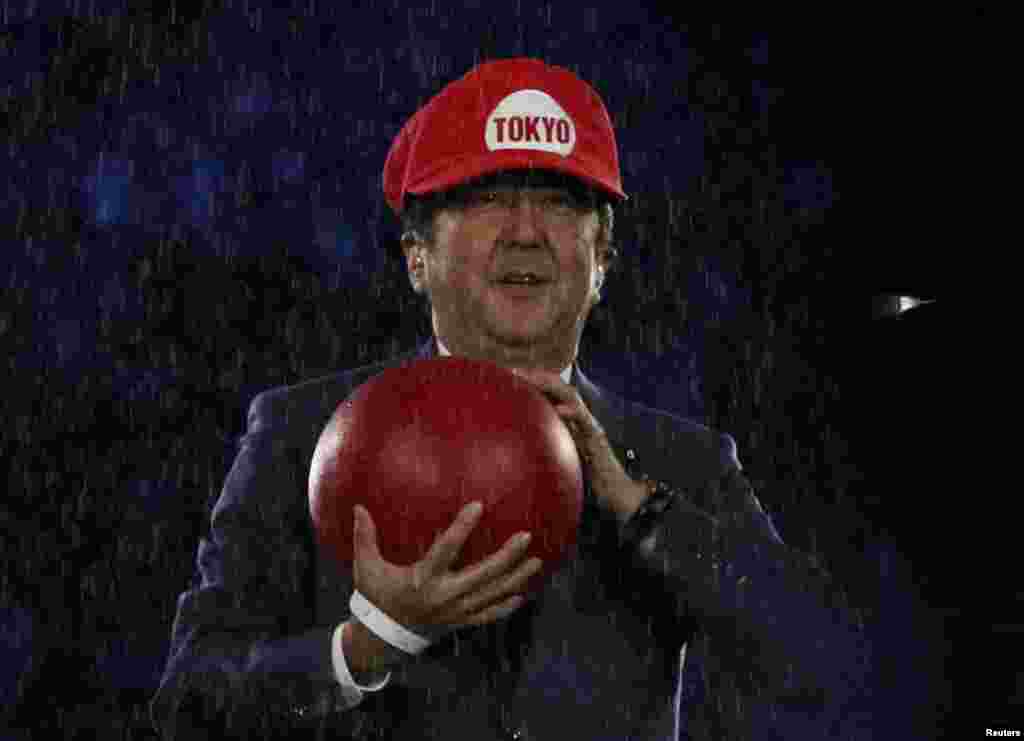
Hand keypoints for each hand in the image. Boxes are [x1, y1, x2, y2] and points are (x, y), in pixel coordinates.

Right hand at [352, 501, 542, 640]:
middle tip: (525, 536)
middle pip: (483, 576)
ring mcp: (456, 612)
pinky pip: (489, 615)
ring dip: (516, 579)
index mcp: (423, 579)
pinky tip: (522, 594)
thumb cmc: (376, 596)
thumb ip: (365, 537)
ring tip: (536, 561)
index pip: (447, 550)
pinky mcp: (461, 622)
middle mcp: (444, 597)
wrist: (384, 638)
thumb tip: (358, 507)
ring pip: (492, 595)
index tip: (478, 506)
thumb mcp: (365, 568)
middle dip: (506, 557)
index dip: (462, 528)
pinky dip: (506, 605)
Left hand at [512, 368, 647, 522]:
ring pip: (571, 396)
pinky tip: (558, 410)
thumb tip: (511, 455)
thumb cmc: (586, 482)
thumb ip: (542, 453)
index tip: (507, 376)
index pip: (550, 394)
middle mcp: (579, 419)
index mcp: (568, 422)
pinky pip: (584, 421)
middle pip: (558, 387)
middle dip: (536, 375)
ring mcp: (589, 426)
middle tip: (512, 371)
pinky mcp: (597, 438)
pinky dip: (572, 412)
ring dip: (550, 384)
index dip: (531, 382)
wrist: (616, 495)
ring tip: (530, 379)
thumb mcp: (558, 463)